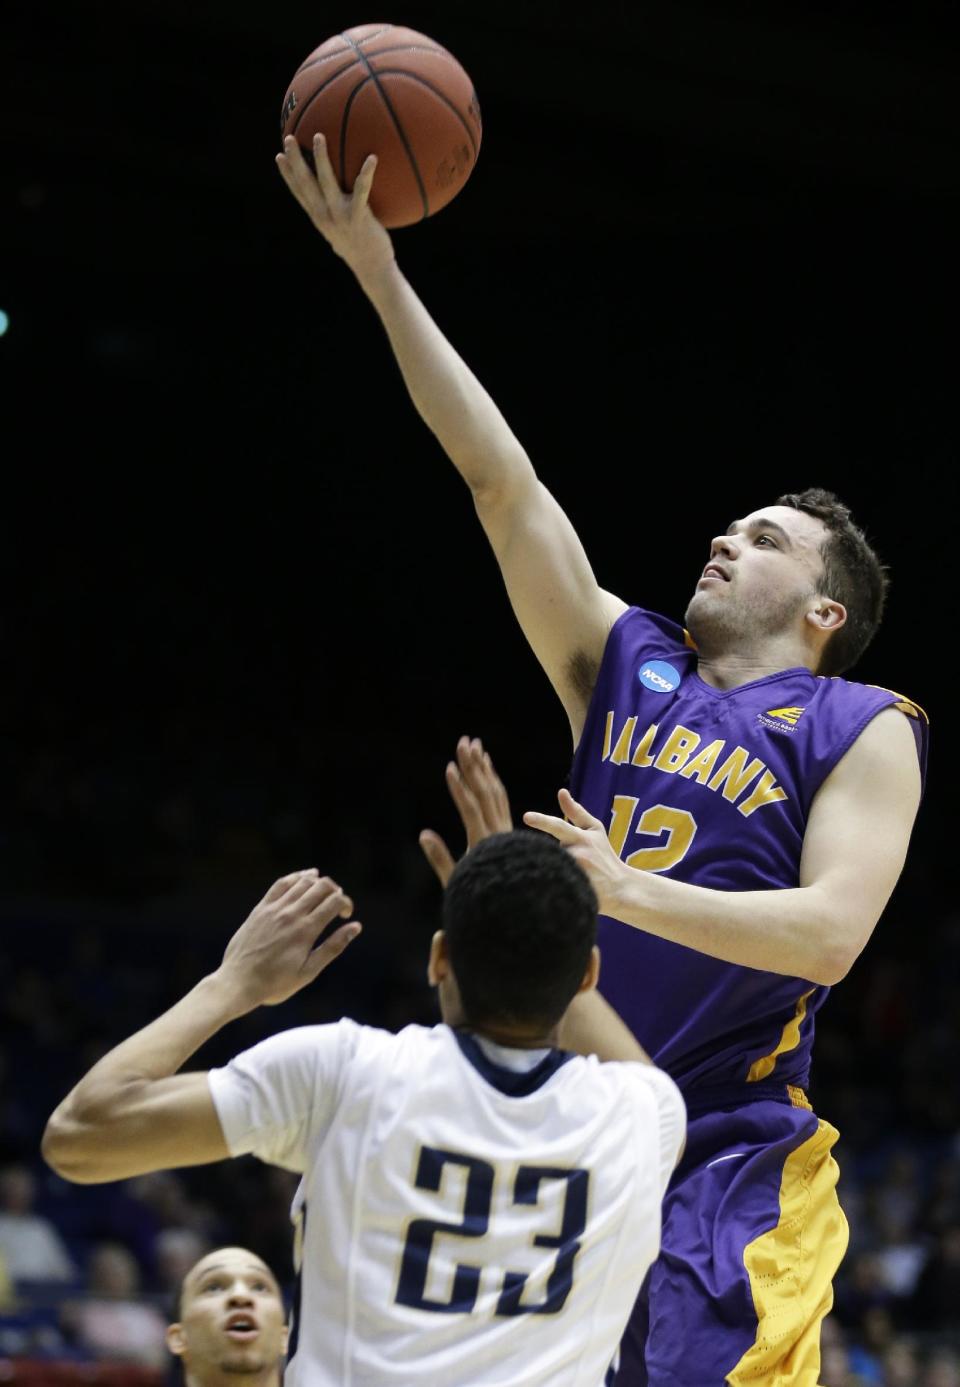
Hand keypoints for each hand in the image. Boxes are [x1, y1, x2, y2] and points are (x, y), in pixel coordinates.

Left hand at [216, 870, 360, 1008]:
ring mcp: (274, 909)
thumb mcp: (309, 972)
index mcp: (306, 930)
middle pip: (321, 886)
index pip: (334, 901)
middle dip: (335, 891)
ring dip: (318, 883)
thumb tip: (355, 927)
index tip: (346, 915)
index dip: (346, 903)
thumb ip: (333, 947)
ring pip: (303, 881)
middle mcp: (291, 914)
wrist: (238, 982)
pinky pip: (281, 884)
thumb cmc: (275, 983)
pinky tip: (304, 878)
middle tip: (336, 905)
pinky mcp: (261, 908)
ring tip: (324, 893)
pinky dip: (297, 877)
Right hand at [275, 133, 394, 279]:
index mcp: (318, 217)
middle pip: (305, 183)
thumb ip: (335, 214)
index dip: (287, 174)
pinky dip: (366, 174)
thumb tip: (338, 200)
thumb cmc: (360, 246)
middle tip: (289, 138)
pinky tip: (372, 158)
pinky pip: (362, 191)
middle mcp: (324, 215)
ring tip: (318, 137)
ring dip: (320, 158)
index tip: (279, 156)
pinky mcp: (358, 218)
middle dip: (295, 160)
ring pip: (325, 182)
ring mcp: (339, 216)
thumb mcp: (341, 230)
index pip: (298, 192)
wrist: (372, 268)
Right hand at [420, 736, 512, 886]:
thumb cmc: (480, 899)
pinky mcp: (507, 830)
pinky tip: (486, 768)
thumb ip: (440, 859)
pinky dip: (493, 782)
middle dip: (473, 766)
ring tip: (474, 746)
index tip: (449, 767)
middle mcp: (498, 832)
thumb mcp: (456, 882)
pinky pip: (501, 799)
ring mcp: (505, 829)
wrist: (515, 909)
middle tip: (464, 742)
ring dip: (484, 768)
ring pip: (496, 792)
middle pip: (486, 793)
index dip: (459, 788)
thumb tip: (423, 834)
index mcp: (484, 844)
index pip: (471, 810)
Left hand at [523, 788, 628, 915]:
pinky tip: (559, 886)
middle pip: (547, 851)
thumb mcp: (594, 830)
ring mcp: (575, 876)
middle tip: (564, 864)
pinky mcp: (572, 893)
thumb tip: (561, 791)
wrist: (619, 887)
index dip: (542, 821)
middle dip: (545, 855)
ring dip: (548, 869)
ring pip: (547, 867)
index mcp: (581, 838)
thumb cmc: (603, 854)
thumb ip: (576, 812)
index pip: (559, 826)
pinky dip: (550, 882)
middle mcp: (577, 856)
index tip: (526, 816)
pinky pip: (551, 885)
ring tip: (565, 875)